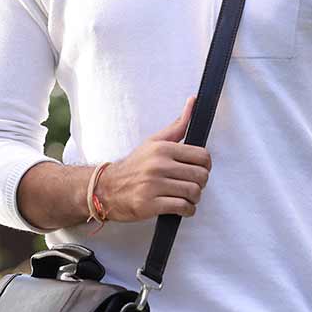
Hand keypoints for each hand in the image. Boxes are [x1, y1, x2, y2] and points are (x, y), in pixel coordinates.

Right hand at [98, 97, 209, 220]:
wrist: (106, 188)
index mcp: (161, 149)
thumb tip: (194, 101)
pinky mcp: (149, 204)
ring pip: (193, 192)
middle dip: (200, 183)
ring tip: (185, 196)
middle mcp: (157, 165)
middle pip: (200, 176)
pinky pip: (183, 208)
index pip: (202, 156)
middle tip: (190, 184)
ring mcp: (153, 186)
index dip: (205, 165)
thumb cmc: (134, 166)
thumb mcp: (153, 142)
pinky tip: (180, 207)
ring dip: (194, 198)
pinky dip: (187, 210)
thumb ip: (177, 125)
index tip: (196, 169)